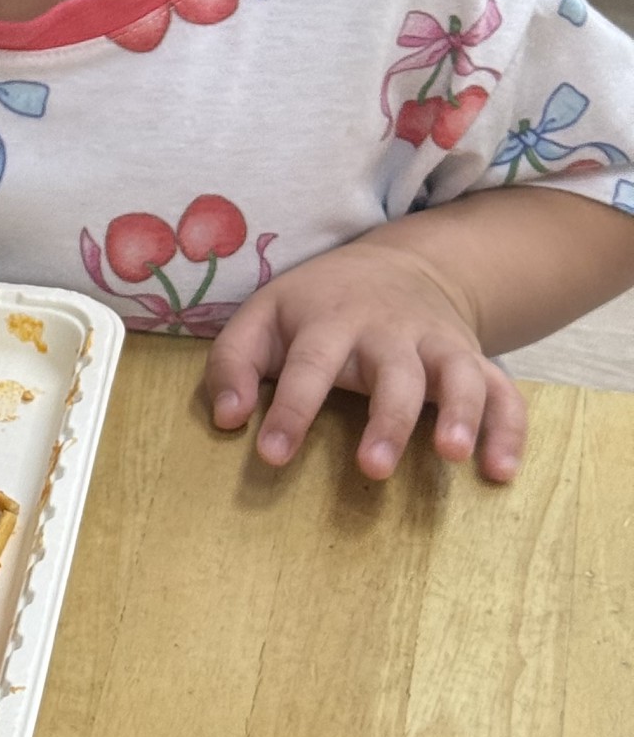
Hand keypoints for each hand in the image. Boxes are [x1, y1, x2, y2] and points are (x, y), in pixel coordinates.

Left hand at [203, 232, 528, 483]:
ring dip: (459, 413)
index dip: (289, 411)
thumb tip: (227, 420)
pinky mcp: (474, 361)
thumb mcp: (263, 317)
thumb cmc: (317, 305)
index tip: (271, 455)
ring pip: (458, 375)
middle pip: (392, 373)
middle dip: (386, 420)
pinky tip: (501, 471)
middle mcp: (388, 332)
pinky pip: (503, 392)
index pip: (307, 366)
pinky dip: (509, 429)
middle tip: (373, 469)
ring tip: (451, 456)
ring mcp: (437, 345)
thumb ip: (233, 363)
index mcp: (330, 321)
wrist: (399, 265)